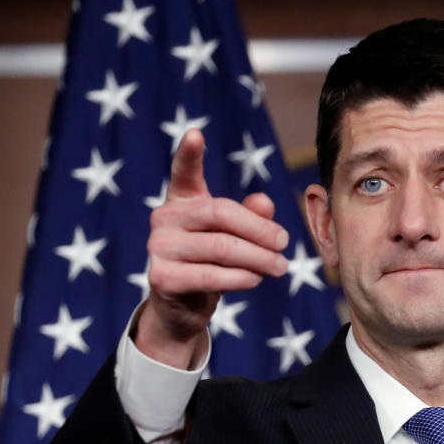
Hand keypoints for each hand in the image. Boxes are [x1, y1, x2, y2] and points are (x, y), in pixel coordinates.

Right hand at [135, 129, 289, 368]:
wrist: (181, 310)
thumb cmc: (211, 265)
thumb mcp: (233, 238)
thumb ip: (250, 217)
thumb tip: (264, 201)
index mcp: (181, 201)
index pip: (183, 172)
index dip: (188, 153)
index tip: (196, 133)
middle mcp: (164, 218)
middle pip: (221, 213)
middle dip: (260, 230)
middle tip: (284, 243)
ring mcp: (158, 248)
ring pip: (221, 247)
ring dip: (258, 258)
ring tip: (280, 266)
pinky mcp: (161, 277)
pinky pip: (211, 275)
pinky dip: (240, 278)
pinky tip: (255, 279)